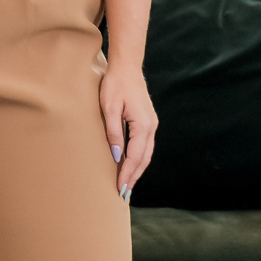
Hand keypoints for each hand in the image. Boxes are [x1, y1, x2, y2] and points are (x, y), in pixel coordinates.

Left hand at [99, 61, 156, 198]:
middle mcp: (151, 127)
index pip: (135, 157)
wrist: (127, 66)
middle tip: (123, 194)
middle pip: (144, 159)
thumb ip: (113, 133)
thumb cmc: (115, 84)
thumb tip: (116, 156)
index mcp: (143, 125)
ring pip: (146, 154)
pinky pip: (144, 146)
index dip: (127, 174)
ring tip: (127, 185)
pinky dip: (138, 159)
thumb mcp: (109, 107)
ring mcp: (151, 124)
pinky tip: (130, 166)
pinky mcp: (147, 122)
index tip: (120, 188)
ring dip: (136, 170)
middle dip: (133, 177)